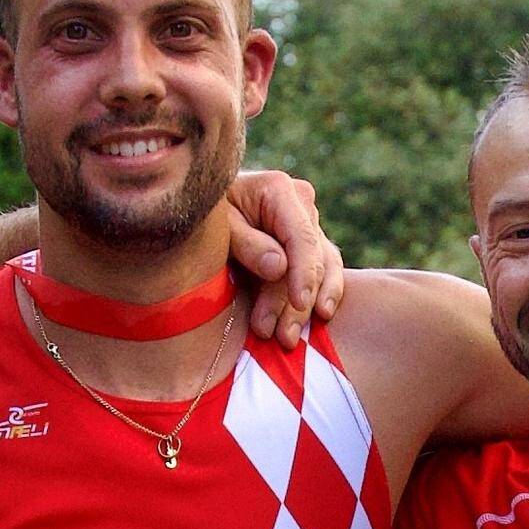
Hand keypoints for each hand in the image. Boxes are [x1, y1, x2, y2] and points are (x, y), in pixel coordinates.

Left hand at [224, 166, 343, 339]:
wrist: (203, 210)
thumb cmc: (207, 216)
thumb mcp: (219, 225)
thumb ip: (247, 244)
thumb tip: (280, 267)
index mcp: (280, 190)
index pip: (302, 238)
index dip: (304, 274)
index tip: (299, 302)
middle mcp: (302, 205)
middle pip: (312, 259)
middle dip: (296, 302)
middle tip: (279, 337)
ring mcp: (309, 225)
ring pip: (323, 269)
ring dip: (309, 306)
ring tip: (288, 338)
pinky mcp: (310, 245)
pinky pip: (326, 272)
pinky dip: (321, 295)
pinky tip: (319, 318)